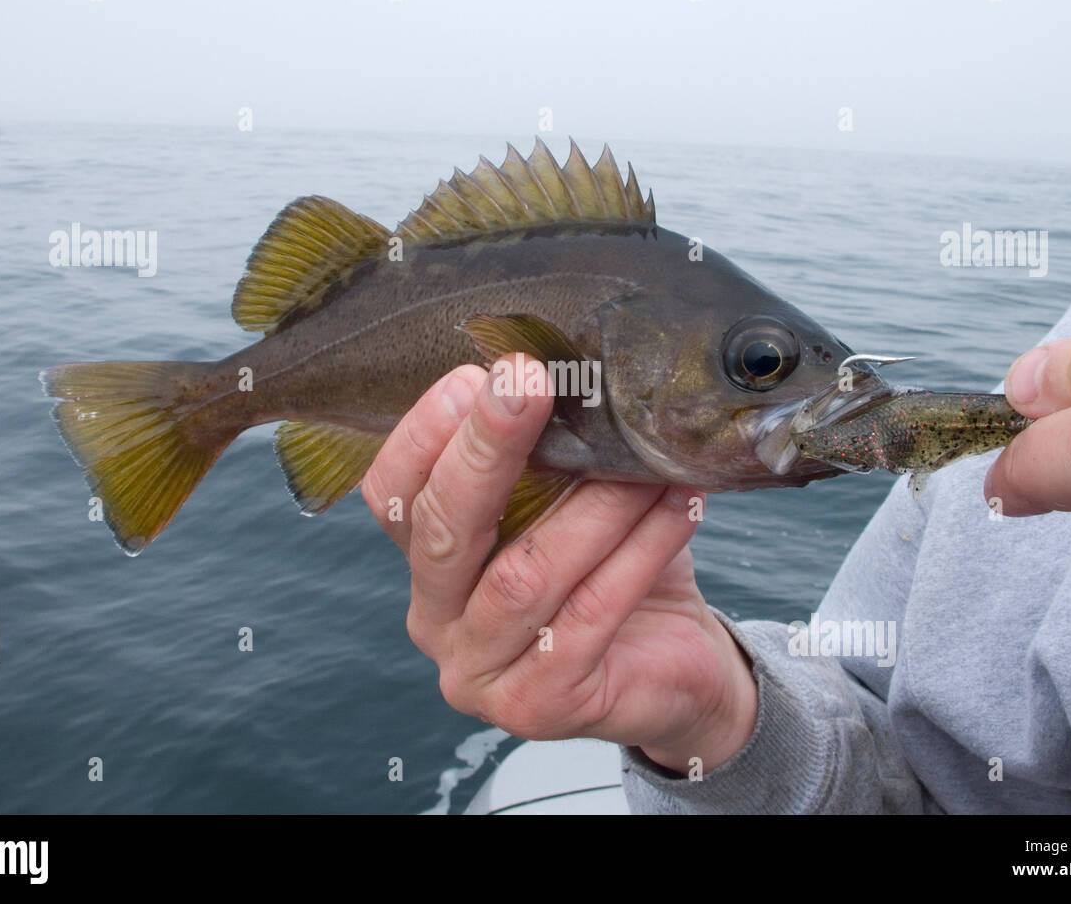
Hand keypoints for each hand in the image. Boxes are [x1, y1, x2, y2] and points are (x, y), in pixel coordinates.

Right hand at [361, 355, 758, 772]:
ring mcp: (479, 675)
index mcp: (428, 565)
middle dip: (485, 450)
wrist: (675, 662)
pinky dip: (638, 553)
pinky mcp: (538, 708)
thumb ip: (552, 452)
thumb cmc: (613, 566)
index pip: (392, 497)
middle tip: (529, 383)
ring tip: (644, 458)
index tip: (480, 372)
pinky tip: (678, 505)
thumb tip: (567, 361)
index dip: (425, 434)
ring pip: (523, 576)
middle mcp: (436, 622)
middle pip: (441, 533)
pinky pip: (588, 617)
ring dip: (591, 505)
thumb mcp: (571, 500)